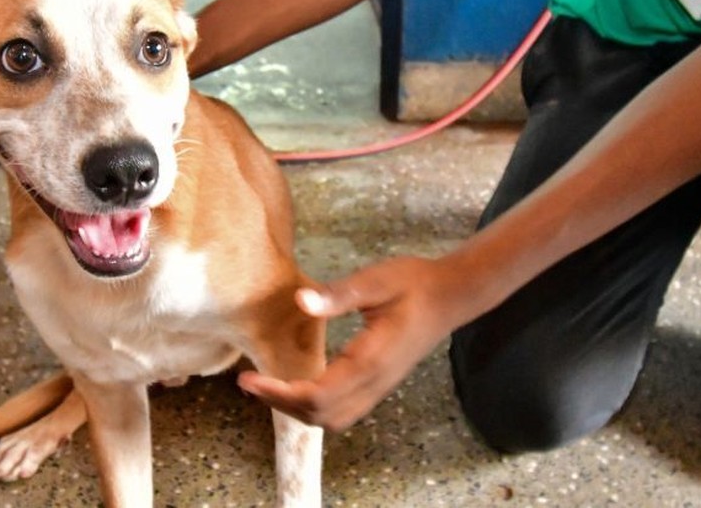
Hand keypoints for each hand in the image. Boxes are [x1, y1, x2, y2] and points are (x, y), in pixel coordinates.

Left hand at [238, 255, 465, 430]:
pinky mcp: (379, 384)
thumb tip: (301, 301)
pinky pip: (342, 411)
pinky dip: (314, 407)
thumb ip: (340, 293)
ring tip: (268, 387)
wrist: (452, 296)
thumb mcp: (376, 280)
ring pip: (332, 420)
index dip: (280, 393)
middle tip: (248, 382)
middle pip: (320, 415)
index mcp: (370, 360)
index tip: (249, 378)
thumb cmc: (414, 283)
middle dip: (281, 404)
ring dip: (298, 410)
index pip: (318, 395)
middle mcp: (375, 383)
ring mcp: (379, 387)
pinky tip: (299, 387)